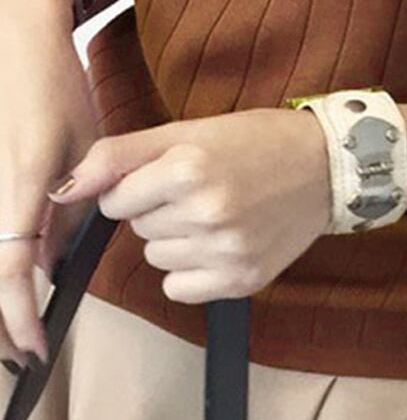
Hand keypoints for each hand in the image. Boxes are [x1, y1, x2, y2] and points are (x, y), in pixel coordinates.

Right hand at [0, 0, 97, 369]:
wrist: (18, 38)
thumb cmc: (57, 88)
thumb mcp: (86, 145)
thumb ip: (71, 205)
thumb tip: (52, 265)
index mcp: (24, 184)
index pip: (13, 269)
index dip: (20, 315)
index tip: (36, 348)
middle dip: (3, 322)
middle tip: (26, 352)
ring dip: (2, 293)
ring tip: (23, 326)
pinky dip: (4, 260)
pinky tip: (23, 274)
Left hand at [46, 108, 331, 303]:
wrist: (330, 166)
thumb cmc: (259, 141)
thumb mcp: (190, 130)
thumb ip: (120, 154)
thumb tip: (64, 190)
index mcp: (189, 167)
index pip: (116, 199)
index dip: (139, 185)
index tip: (173, 174)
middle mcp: (206, 211)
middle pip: (138, 229)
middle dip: (160, 209)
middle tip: (205, 187)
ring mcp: (225, 250)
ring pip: (156, 258)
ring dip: (177, 239)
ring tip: (218, 211)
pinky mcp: (241, 279)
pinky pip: (179, 288)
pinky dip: (192, 270)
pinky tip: (222, 241)